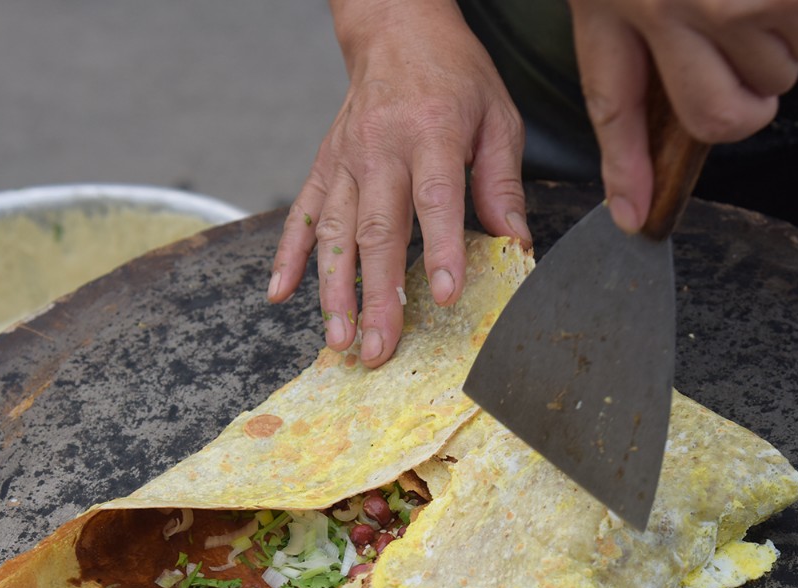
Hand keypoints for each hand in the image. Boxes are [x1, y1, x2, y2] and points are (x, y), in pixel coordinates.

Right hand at [269, 0, 530, 366]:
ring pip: (334, 233)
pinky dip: (289, 256)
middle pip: (377, 231)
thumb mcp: (497, 118)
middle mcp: (381, 148)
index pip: (435, 199)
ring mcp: (346, 159)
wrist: (396, 29)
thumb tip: (516, 244)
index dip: (441, 250)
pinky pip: (301, 215)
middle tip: (379, 346)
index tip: (444, 294)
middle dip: (377, 295)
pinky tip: (281, 294)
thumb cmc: (454, 75)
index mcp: (432, 132)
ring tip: (338, 338)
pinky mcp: (324, 166)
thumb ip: (503, 183)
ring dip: (334, 291)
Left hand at [568, 0, 797, 230]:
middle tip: (743, 56)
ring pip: (775, 79)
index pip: (613, 106)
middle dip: (744, 103)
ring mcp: (729, 2)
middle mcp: (666, 6)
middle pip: (717, 117)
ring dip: (782, 47)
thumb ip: (632, 20)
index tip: (634, 216)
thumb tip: (665, 108)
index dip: (626, 168)